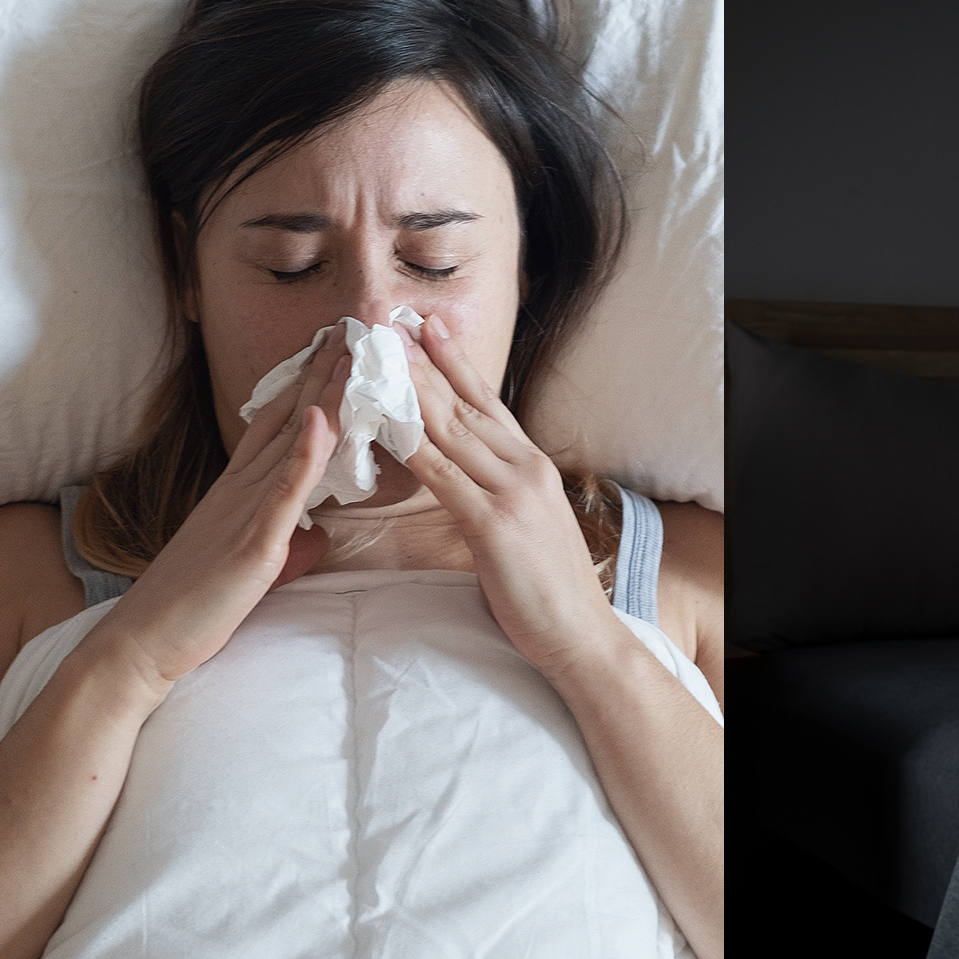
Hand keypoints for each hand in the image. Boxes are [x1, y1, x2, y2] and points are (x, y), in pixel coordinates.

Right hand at [96, 332, 346, 696]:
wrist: (145, 642)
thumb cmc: (197, 607)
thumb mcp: (255, 566)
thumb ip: (290, 544)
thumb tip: (321, 537)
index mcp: (240, 491)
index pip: (279, 425)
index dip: (307, 386)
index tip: (334, 350)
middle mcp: (242, 489)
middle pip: (289, 417)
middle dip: (322, 372)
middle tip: (351, 327)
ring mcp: (246, 510)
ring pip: (291, 440)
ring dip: (323, 394)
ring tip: (349, 351)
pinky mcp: (252, 541)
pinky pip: (282, 490)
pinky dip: (303, 452)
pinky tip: (321, 419)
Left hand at [397, 316, 622, 678]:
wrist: (581, 635)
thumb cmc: (549, 591)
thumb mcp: (528, 526)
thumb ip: (498, 493)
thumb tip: (465, 477)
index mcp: (532, 467)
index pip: (488, 402)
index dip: (456, 362)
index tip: (427, 326)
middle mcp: (525, 468)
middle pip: (465, 404)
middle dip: (423, 362)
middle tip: (386, 323)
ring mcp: (512, 493)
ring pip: (451, 430)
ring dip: (410, 390)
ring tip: (377, 356)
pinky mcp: (494, 524)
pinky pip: (443, 477)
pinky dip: (412, 446)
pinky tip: (386, 424)